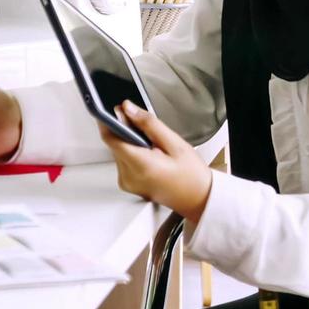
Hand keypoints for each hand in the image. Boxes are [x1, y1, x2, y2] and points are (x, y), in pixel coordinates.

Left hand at [99, 102, 212, 223]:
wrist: (198, 199)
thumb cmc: (191, 175)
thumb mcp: (175, 143)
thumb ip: (149, 124)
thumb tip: (128, 109)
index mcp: (140, 165)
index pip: (111, 138)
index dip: (110, 120)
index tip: (117, 109)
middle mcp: (129, 176)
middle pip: (115, 143)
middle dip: (127, 131)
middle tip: (149, 131)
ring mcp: (126, 182)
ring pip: (118, 150)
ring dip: (131, 142)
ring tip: (154, 147)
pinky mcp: (127, 184)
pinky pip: (123, 160)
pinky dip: (133, 153)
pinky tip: (151, 156)